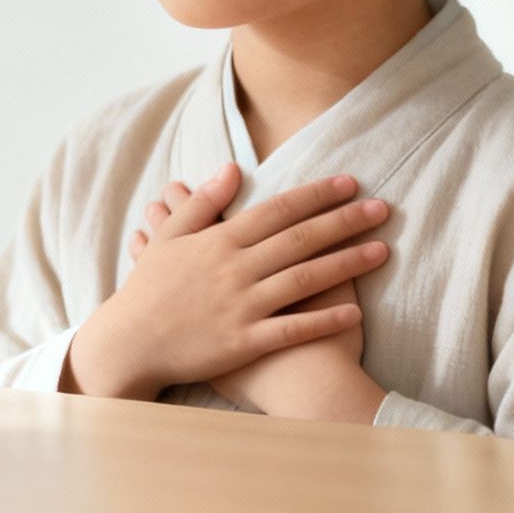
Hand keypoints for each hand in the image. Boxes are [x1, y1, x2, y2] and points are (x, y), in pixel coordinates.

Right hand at [130, 177, 389, 422]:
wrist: (130, 344)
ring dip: (347, 264)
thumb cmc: (149, 289)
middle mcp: (235, 270)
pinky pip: (292, 330)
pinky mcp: (244, 342)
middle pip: (300, 239)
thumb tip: (232, 168)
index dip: (316, 195)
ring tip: (382, 250)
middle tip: (383, 208)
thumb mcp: (169, 237)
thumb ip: (203, 203)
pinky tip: (355, 310)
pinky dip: (324, 319)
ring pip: (304, 280)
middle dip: (344, 221)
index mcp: (219, 241)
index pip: (277, 210)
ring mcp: (242, 307)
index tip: (349, 183)